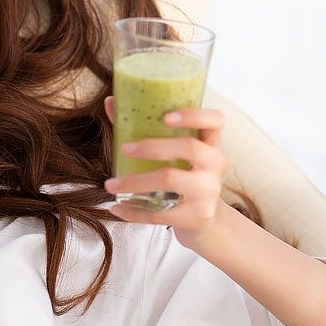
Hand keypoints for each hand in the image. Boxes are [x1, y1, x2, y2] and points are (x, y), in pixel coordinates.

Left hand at [103, 95, 229, 250]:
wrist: (206, 223)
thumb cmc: (184, 179)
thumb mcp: (175, 155)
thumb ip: (146, 130)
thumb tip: (112, 102)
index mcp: (211, 144)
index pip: (215, 120)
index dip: (194, 115)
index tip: (166, 116)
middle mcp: (216, 165)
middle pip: (188, 147)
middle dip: (152, 146)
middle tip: (124, 148)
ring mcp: (209, 192)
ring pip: (169, 179)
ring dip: (134, 182)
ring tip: (110, 184)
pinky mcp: (197, 216)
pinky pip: (160, 213)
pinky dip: (134, 212)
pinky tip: (116, 208)